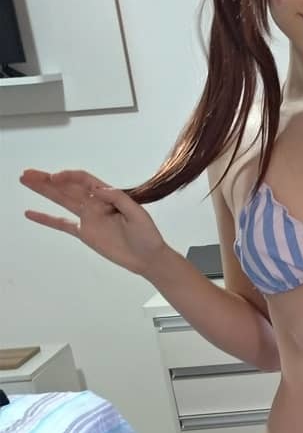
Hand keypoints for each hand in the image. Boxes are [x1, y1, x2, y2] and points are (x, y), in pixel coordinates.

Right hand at [21, 169, 168, 275]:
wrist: (148, 258)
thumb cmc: (147, 235)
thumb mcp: (139, 214)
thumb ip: (119, 200)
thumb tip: (99, 189)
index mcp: (108, 196)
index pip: (84, 180)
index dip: (68, 177)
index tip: (54, 178)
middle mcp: (95, 204)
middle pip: (68, 188)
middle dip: (48, 180)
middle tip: (27, 174)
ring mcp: (88, 218)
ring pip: (62, 201)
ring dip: (44, 191)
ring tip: (25, 181)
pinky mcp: (85, 233)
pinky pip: (62, 224)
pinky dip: (46, 219)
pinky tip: (30, 213)